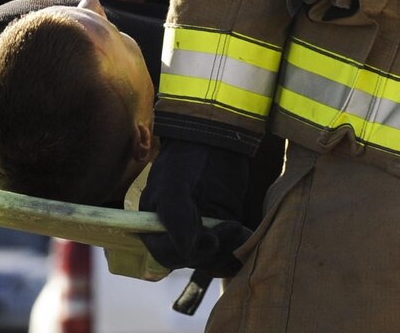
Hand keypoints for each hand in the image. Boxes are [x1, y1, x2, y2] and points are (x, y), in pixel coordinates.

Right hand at [138, 140, 252, 274]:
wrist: (215, 139)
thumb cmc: (187, 158)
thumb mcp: (175, 183)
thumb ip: (176, 216)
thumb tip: (186, 250)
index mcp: (154, 223)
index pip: (166, 255)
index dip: (187, 253)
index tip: (209, 237)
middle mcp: (174, 232)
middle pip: (191, 260)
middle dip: (211, 250)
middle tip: (229, 227)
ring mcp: (199, 231)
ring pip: (211, 258)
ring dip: (227, 250)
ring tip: (238, 228)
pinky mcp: (220, 228)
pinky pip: (228, 250)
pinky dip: (239, 247)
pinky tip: (245, 233)